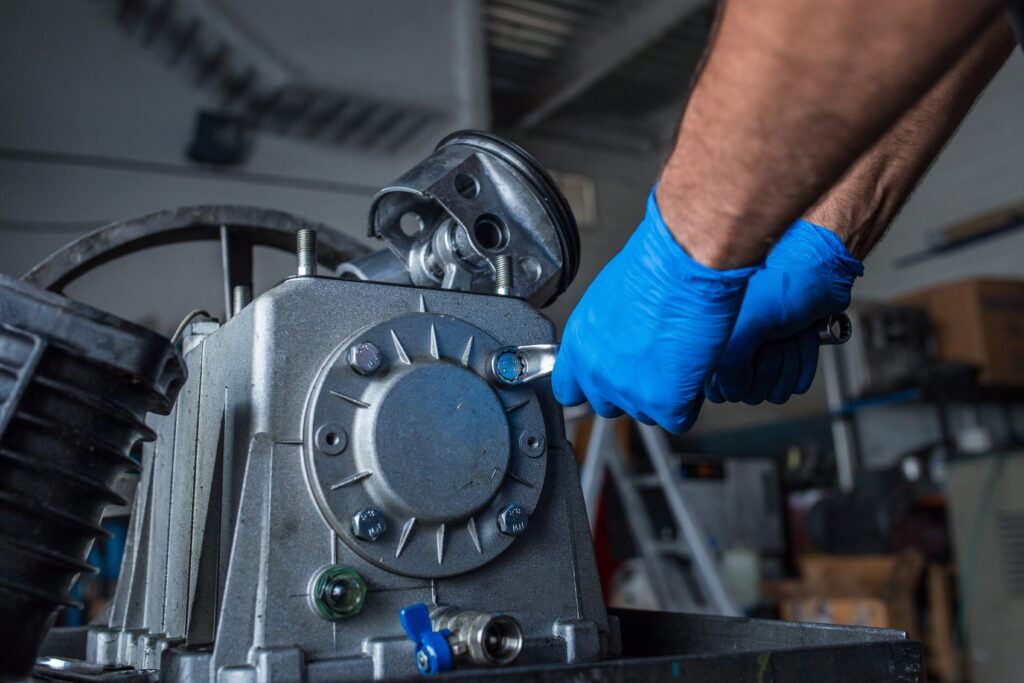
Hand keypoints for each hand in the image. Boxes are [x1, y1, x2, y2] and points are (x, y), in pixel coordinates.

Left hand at [552, 189, 757, 432]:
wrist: (682, 266)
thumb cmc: (653, 269)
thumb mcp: (609, 299)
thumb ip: (605, 333)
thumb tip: (616, 341)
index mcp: (579, 345)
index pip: (568, 390)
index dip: (590, 388)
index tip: (603, 383)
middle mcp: (598, 372)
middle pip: (610, 406)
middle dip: (632, 391)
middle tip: (653, 363)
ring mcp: (629, 392)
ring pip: (646, 413)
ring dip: (663, 395)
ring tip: (677, 359)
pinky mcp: (664, 402)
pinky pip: (677, 419)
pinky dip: (689, 402)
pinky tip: (693, 372)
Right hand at [705, 220, 862, 404]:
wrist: (820, 266)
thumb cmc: (781, 283)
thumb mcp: (745, 327)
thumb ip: (728, 368)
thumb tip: (731, 393)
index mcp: (710, 341)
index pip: (718, 390)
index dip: (739, 378)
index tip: (750, 352)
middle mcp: (730, 350)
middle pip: (750, 393)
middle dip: (770, 366)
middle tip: (773, 336)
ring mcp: (758, 354)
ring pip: (774, 390)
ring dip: (789, 362)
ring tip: (788, 332)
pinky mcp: (783, 356)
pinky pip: (794, 382)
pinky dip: (803, 362)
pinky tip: (799, 337)